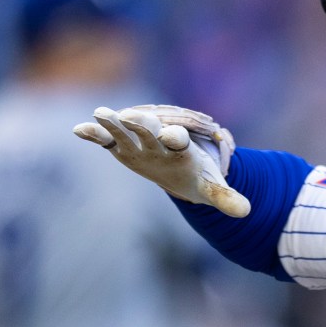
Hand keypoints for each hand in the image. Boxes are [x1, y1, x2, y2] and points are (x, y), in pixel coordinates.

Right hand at [73, 104, 249, 217]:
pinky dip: (94, 135)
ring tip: (99, 114)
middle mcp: (159, 140)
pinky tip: (78, 130)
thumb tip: (247, 212)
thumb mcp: (211, 188)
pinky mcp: (123, 147)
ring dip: (113, 123)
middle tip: (130, 115)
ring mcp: (139, 142)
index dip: (176, 137)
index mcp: (181, 148)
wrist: (181, 167)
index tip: (174, 135)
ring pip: (126, 130)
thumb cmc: (198, 176)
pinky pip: (107, 140)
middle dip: (141, 122)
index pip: (179, 140)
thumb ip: (226, 198)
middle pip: (150, 129)